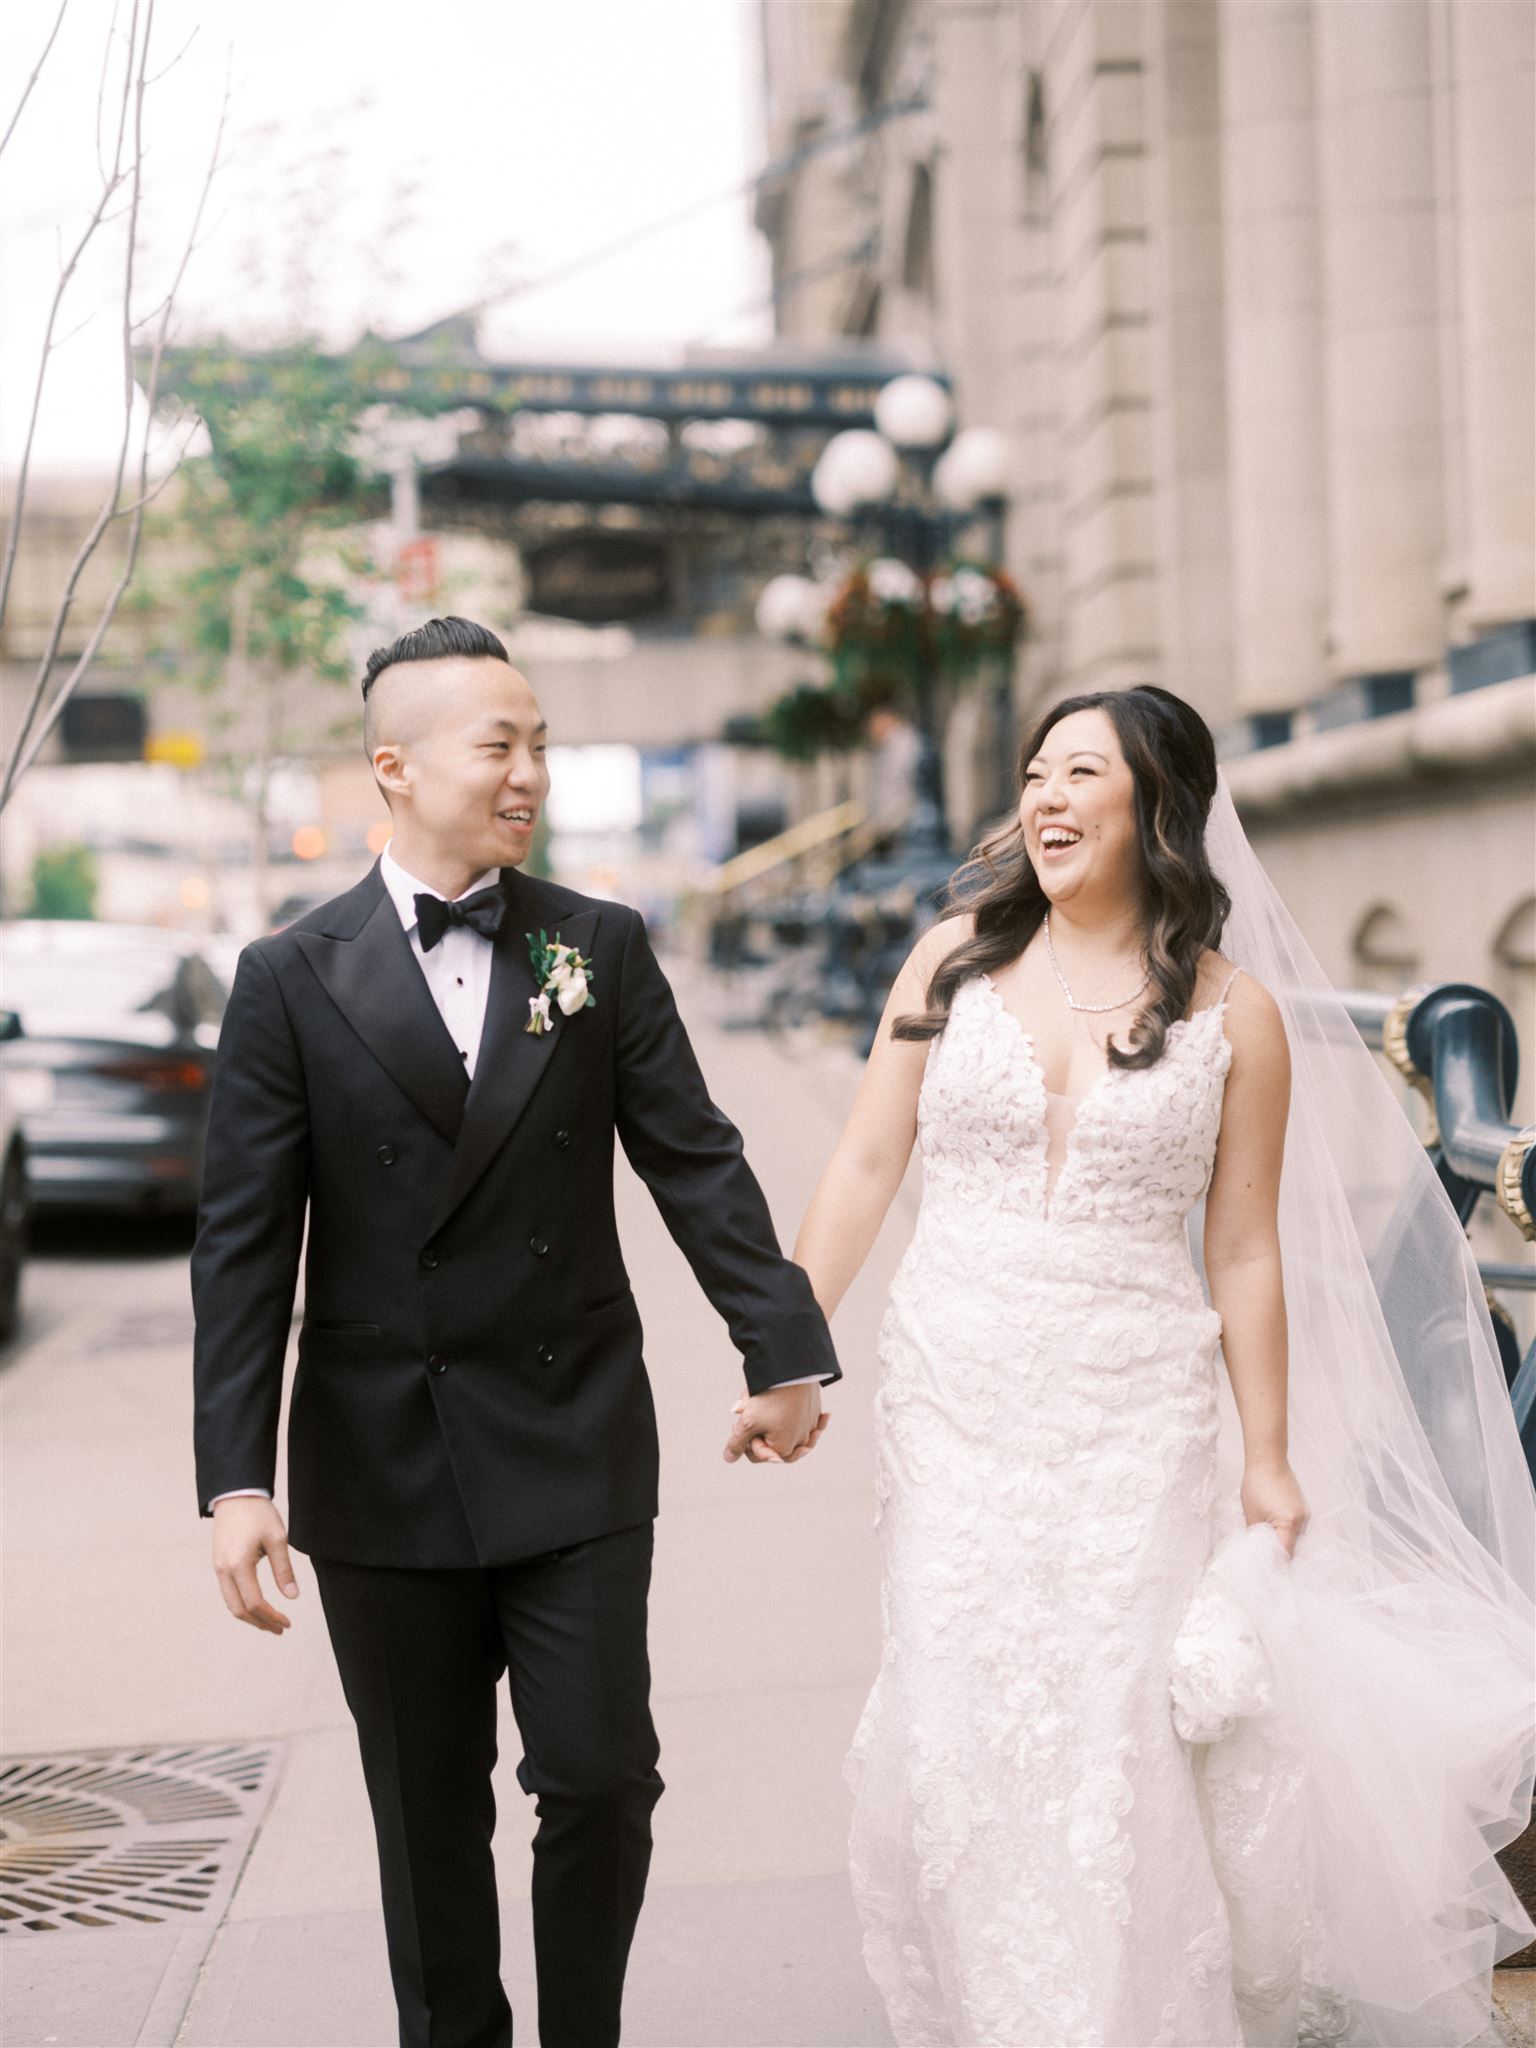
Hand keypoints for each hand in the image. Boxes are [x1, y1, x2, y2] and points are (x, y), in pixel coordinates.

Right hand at [212, 1496, 299, 1634]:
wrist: (236, 1494)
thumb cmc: (259, 1514)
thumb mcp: (277, 1539)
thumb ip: (284, 1569)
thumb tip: (292, 1597)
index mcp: (239, 1566)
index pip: (254, 1603)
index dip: (271, 1616)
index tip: (287, 1623)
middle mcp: (224, 1571)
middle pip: (239, 1610)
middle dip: (259, 1623)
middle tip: (280, 1629)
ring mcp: (219, 1568)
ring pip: (231, 1603)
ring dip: (250, 1616)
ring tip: (270, 1622)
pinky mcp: (219, 1564)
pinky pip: (228, 1592)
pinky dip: (242, 1604)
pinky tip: (257, 1605)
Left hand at [724, 1383, 828, 1465]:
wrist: (794, 1369)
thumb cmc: (771, 1398)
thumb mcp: (748, 1422)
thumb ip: (737, 1443)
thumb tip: (729, 1458)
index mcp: (783, 1450)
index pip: (758, 1453)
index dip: (745, 1440)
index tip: (737, 1422)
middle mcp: (800, 1443)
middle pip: (775, 1443)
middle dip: (760, 1433)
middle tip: (747, 1413)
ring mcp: (810, 1428)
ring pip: (789, 1431)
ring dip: (777, 1425)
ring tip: (766, 1414)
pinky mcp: (815, 1413)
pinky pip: (806, 1420)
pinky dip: (799, 1417)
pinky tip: (808, 1412)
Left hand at [1241, 1458, 1308, 1557]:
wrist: (1268, 1460)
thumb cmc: (1257, 1484)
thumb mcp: (1252, 1515)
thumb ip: (1256, 1537)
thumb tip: (1256, 1553)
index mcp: (1289, 1523)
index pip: (1285, 1555)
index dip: (1275, 1566)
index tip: (1266, 1575)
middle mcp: (1302, 1521)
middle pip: (1292, 1550)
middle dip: (1279, 1557)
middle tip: (1264, 1565)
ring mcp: (1304, 1515)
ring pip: (1294, 1540)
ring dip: (1282, 1545)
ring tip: (1267, 1549)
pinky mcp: (1302, 1509)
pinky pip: (1295, 1529)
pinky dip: (1285, 1534)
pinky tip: (1273, 1534)